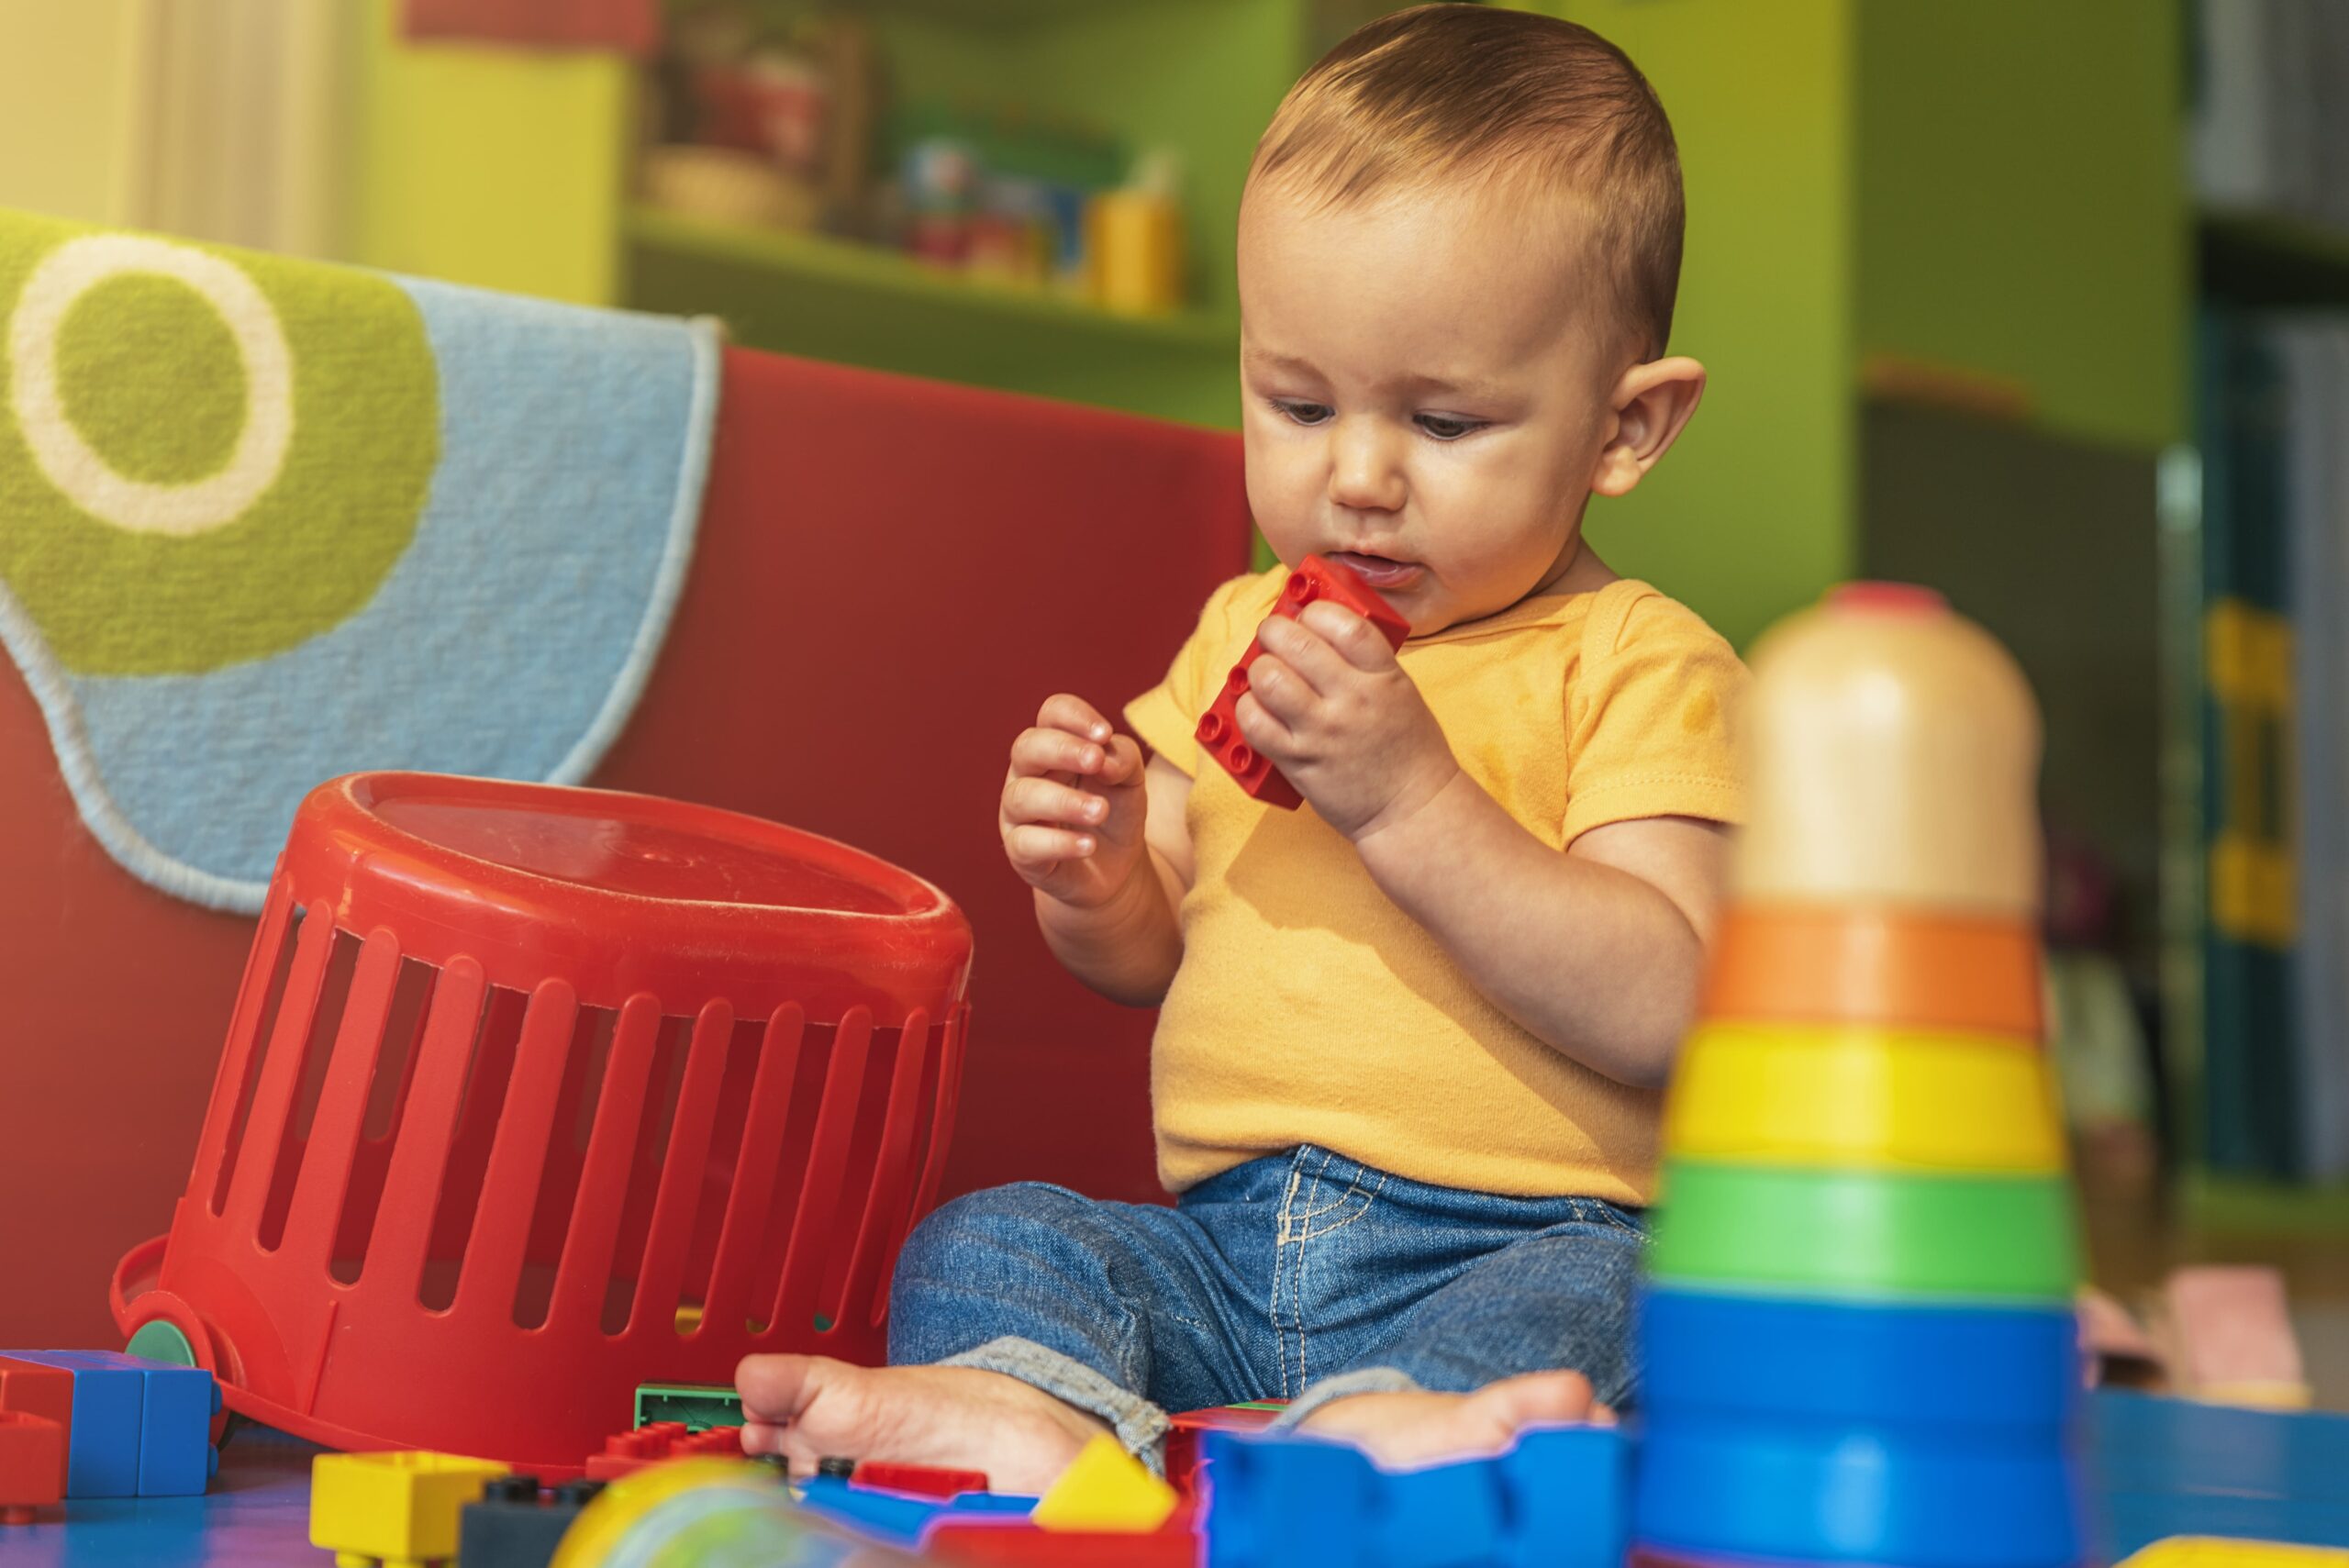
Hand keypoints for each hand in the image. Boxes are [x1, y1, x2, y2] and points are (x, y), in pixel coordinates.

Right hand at [1000, 694, 1150, 907]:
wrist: (1114, 868)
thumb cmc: (1115, 812)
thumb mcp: (1131, 780)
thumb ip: (1122, 757)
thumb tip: (1102, 759)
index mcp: (1055, 746)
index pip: (1051, 713)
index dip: (1074, 716)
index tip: (1105, 734)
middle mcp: (1028, 773)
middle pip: (1027, 747)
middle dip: (1062, 749)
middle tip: (1096, 761)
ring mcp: (1018, 813)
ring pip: (1023, 796)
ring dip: (1065, 800)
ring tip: (1100, 810)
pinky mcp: (1021, 852)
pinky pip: (1027, 843)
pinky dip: (1059, 843)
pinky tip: (1088, 844)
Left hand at [1239, 602, 1459, 840]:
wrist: (1413, 810)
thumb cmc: (1408, 750)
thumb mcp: (1401, 691)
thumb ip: (1364, 661)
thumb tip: (1314, 628)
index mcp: (1384, 676)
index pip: (1343, 623)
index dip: (1315, 610)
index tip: (1306, 614)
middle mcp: (1353, 699)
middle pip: (1296, 643)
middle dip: (1274, 630)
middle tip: (1272, 637)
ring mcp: (1323, 731)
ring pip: (1269, 678)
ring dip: (1257, 669)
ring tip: (1264, 674)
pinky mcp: (1299, 762)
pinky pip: (1254, 724)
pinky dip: (1247, 709)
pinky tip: (1256, 708)